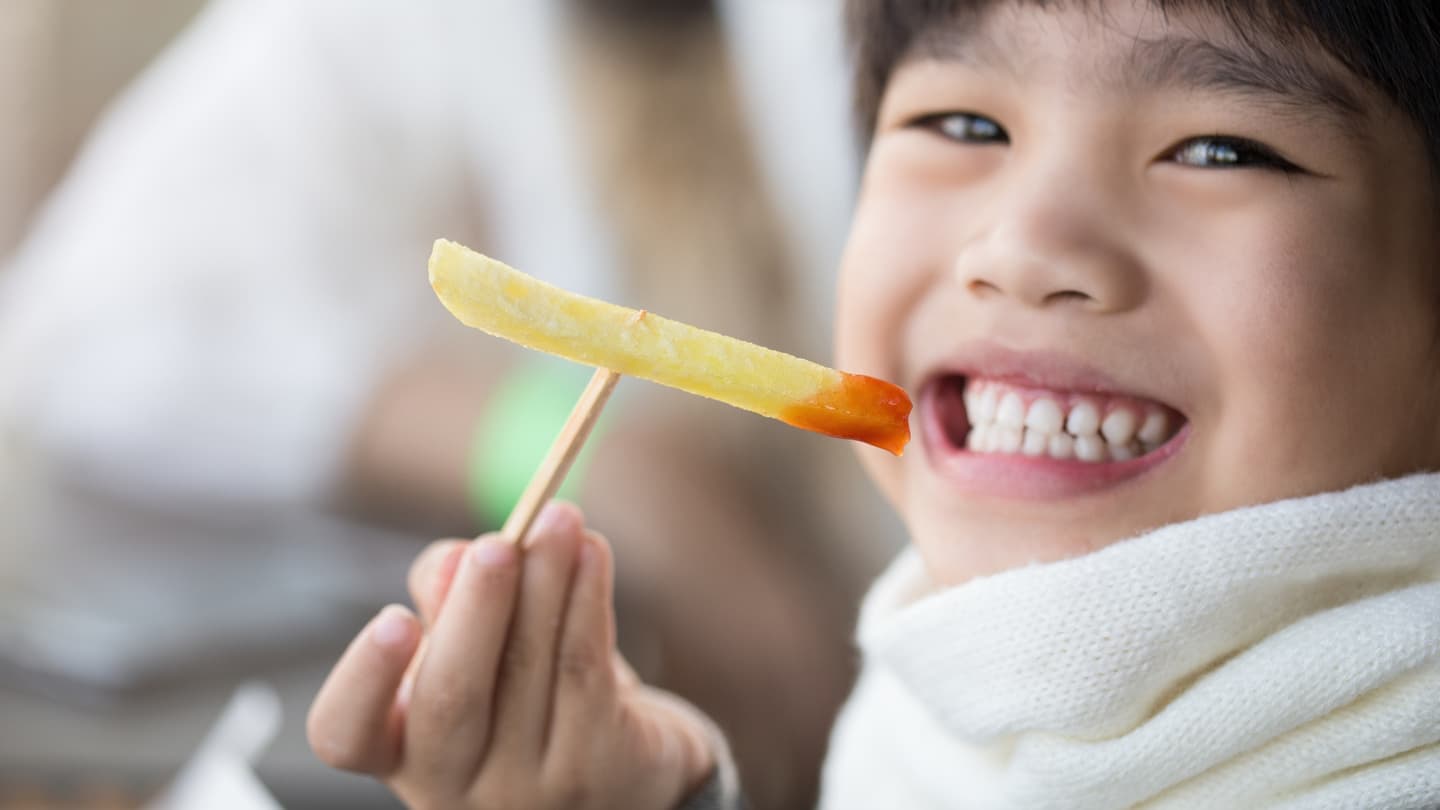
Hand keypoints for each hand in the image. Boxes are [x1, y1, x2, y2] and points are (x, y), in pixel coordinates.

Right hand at [307, 502, 718, 808]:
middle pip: (451, 701)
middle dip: (475, 610)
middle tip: (498, 544)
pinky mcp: (601, 771)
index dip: (365, 678)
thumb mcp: (475, 640)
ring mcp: (530, 789)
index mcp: (399, 750)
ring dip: (546, 581)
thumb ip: (450, 598)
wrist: (626, 756)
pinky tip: (592, 551)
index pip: (347, 733)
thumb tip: (454, 560)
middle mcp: (455, 784)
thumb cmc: (528, 687)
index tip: (395, 617)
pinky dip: (588, 600)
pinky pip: (586, 672)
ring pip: (530, 671)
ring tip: (560, 518)